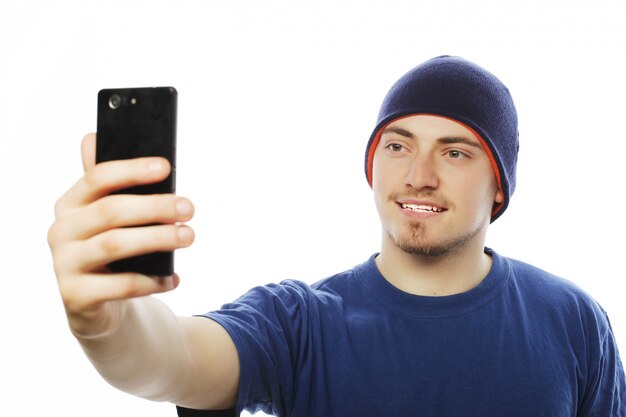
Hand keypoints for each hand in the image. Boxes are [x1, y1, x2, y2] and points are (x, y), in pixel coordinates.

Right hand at [48, 133, 194, 338]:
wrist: (95, 302)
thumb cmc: (111, 248)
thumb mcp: (112, 217)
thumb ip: (115, 186)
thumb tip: (108, 143)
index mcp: (71, 203)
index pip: (97, 177)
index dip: (132, 170)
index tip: (167, 167)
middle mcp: (61, 230)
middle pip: (110, 210)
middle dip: (154, 207)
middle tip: (189, 208)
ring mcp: (64, 264)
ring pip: (114, 245)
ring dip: (157, 239)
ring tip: (189, 236)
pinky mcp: (75, 295)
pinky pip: (119, 286)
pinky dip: (152, 281)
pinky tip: (174, 278)